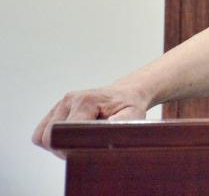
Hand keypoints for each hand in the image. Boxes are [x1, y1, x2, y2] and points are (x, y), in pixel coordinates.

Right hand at [32, 86, 147, 157]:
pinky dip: (53, 141)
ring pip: (42, 137)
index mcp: (86, 101)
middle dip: (64, 150)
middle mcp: (69, 100)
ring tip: (80, 141)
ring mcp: (61, 104)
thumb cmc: (130, 106)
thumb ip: (118, 126)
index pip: (62, 133)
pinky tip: (72, 138)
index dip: (70, 149)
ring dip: (57, 146)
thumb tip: (103, 136)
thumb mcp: (132, 116)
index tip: (85, 151)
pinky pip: (40, 134)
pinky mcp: (56, 110)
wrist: (126, 93)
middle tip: (85, 147)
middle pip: (49, 138)